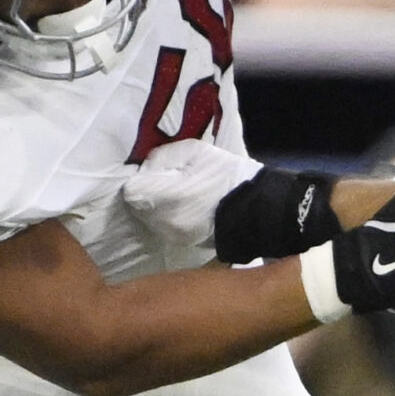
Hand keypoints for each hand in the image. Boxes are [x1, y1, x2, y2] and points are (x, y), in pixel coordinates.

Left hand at [124, 140, 300, 257]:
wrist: (261, 209)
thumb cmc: (226, 176)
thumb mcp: (192, 151)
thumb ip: (160, 158)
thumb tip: (146, 170)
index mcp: (157, 197)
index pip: (130, 190)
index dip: (142, 179)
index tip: (157, 175)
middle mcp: (159, 221)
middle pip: (138, 206)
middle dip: (149, 194)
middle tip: (172, 183)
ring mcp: (173, 236)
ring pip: (151, 219)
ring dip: (159, 208)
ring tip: (183, 197)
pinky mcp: (186, 244)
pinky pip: (168, 229)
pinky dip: (173, 219)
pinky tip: (191, 211)